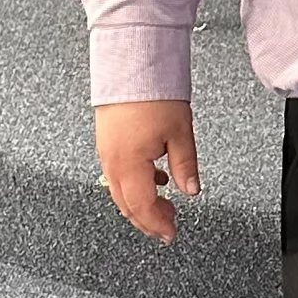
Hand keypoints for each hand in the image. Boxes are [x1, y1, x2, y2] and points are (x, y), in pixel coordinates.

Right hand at [96, 100, 199, 240]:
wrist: (131, 64)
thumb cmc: (154, 94)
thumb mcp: (180, 132)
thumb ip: (185, 166)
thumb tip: (191, 190)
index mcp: (130, 163)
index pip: (142, 206)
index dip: (157, 224)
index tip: (171, 233)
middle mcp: (112, 161)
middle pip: (126, 205)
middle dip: (147, 220)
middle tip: (167, 227)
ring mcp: (106, 152)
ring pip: (119, 192)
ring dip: (140, 204)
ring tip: (164, 206)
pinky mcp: (106, 142)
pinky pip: (116, 174)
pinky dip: (133, 185)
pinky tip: (154, 178)